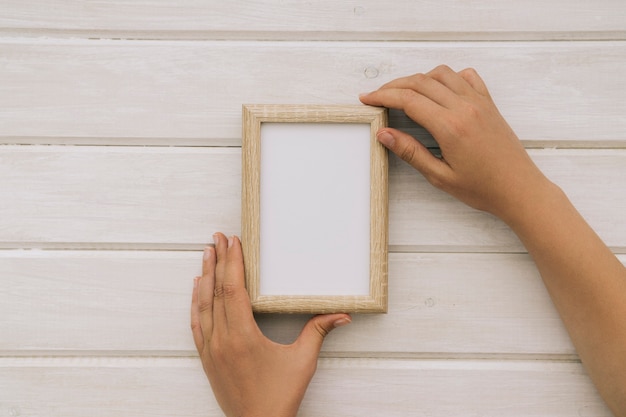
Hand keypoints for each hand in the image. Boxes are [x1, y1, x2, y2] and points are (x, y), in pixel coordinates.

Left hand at [191, 232, 350, 416]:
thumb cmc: (279, 397)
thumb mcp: (302, 362)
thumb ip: (319, 332)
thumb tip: (342, 314)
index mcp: (243, 336)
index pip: (233, 289)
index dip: (232, 262)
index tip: (232, 242)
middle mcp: (222, 339)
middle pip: (216, 291)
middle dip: (217, 260)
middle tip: (218, 237)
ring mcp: (211, 349)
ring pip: (202, 305)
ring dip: (204, 276)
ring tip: (206, 253)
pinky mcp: (207, 358)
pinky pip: (196, 323)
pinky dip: (195, 303)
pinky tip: (197, 289)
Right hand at [360, 65, 550, 222]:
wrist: (520, 189)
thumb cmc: (483, 188)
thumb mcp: (440, 176)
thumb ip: (410, 152)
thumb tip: (385, 135)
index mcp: (450, 126)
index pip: (408, 99)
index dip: (383, 96)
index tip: (367, 99)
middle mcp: (465, 107)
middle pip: (420, 82)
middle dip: (394, 85)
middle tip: (377, 96)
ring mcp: (479, 102)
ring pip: (442, 74)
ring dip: (418, 78)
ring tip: (404, 93)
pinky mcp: (489, 104)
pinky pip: (466, 77)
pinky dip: (447, 77)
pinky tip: (439, 90)